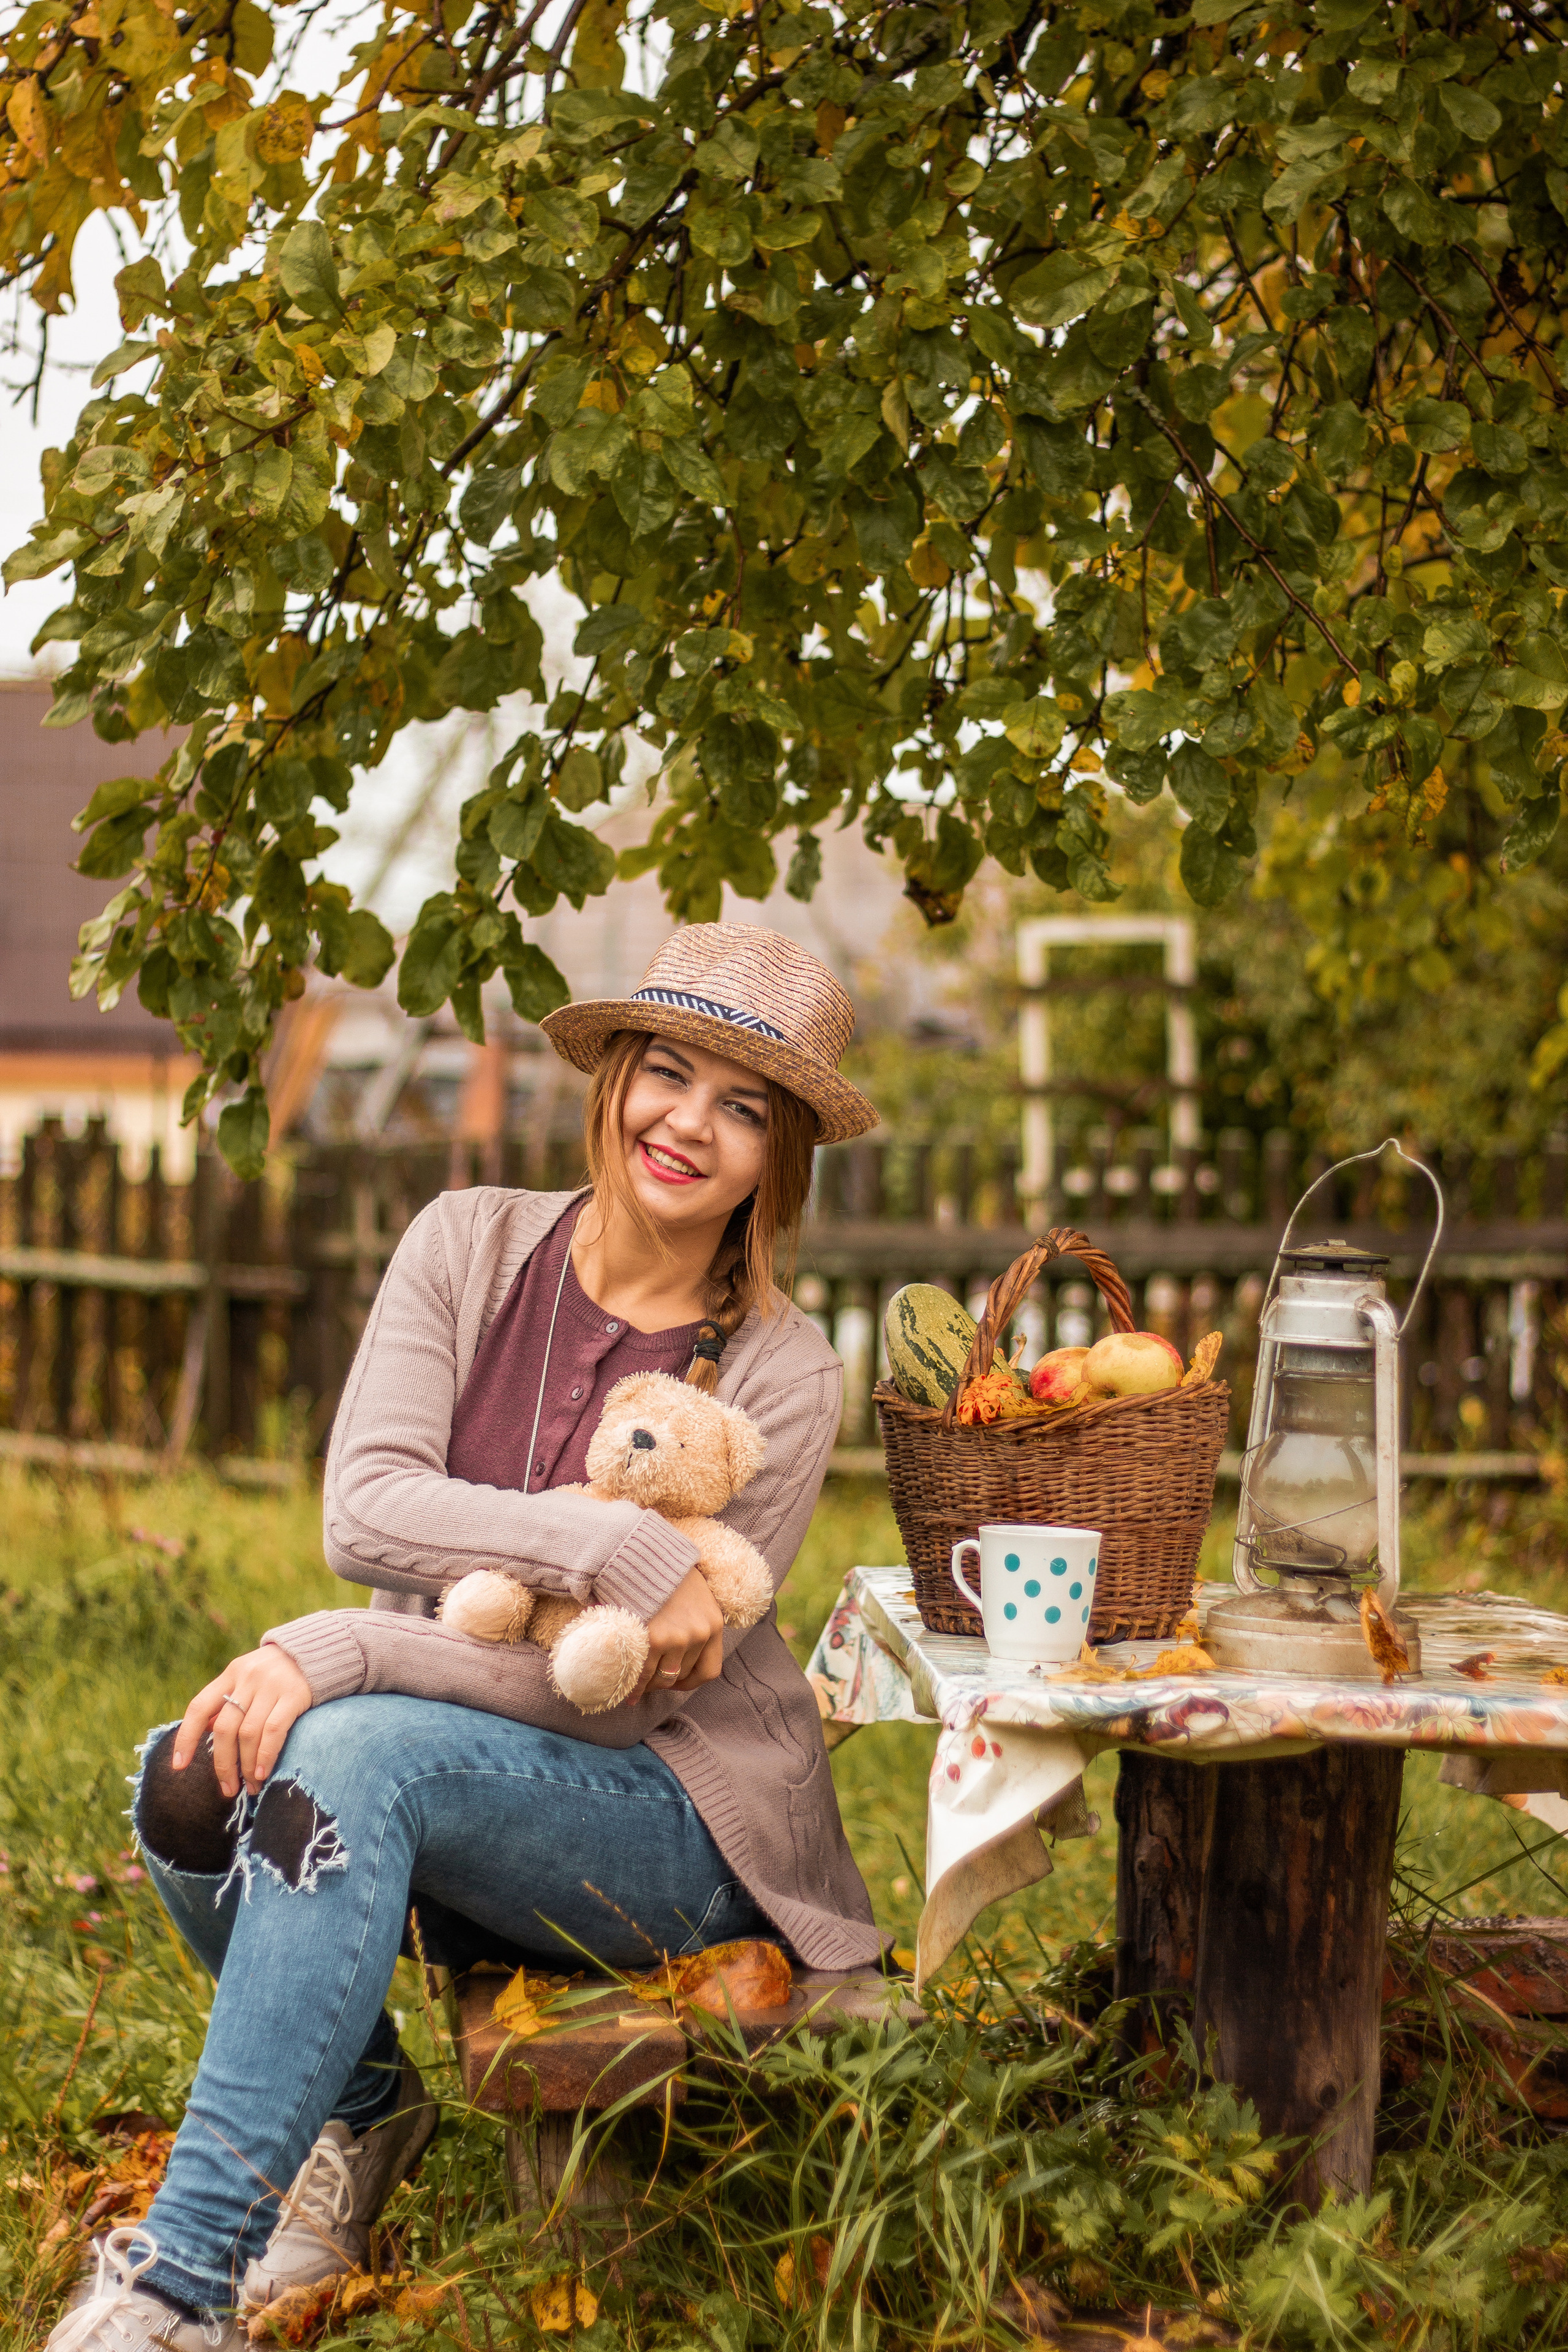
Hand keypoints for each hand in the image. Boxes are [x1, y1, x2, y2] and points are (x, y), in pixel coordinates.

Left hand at [172, 1648, 313, 1798]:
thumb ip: (227, 1702)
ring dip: (246, 1766)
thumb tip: (202, 1733)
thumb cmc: (278, 1673)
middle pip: (224, 1728)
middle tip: (228, 1789)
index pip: (199, 1708)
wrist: (321, 1652)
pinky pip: (273, 1731)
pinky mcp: (295, 1694)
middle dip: (223, 1764)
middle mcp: (247, 1678)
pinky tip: (262, 1773)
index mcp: (231, 1673)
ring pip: (248, 1733)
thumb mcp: (248, 1679)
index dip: (185, 1738)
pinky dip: (265, 1756)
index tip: (179, 1767)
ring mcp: (271, 1685)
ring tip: (251, 1786)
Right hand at [633, 1569, 724, 1701]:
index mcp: (713, 1623)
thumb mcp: (693, 1594)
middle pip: (682, 1675)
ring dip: (649, 1686)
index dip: (689, 1681)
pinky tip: (628, 1690)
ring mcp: (677, 1637)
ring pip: (663, 1678)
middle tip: (648, 1683)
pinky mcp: (653, 1638)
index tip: (674, 1682)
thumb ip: (694, 1621)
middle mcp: (700, 1633)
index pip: (709, 1670)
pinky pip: (644, 1673)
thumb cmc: (662, 1572)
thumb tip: (682, 1651)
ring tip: (635, 1687)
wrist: (641, 1552)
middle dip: (664, 1682)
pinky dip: (635, 1685)